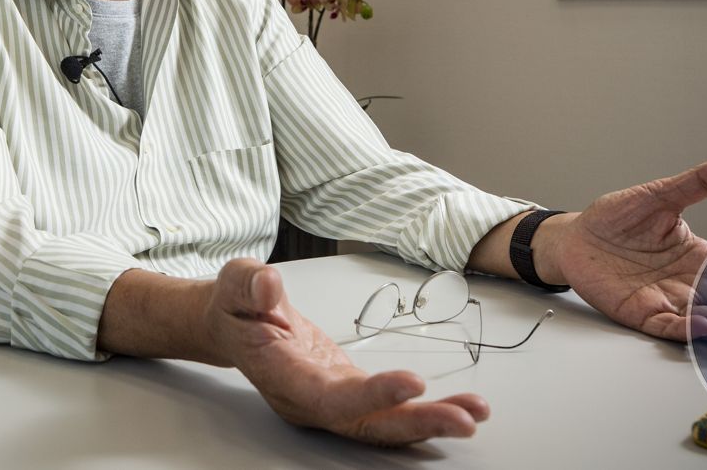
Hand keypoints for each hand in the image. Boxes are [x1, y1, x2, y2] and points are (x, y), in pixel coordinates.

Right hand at [205, 258, 490, 446]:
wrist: (232, 325)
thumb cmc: (236, 305)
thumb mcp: (234, 282)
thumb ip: (249, 285)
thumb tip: (270, 286)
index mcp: (283, 375)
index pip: (329, 396)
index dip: (371, 396)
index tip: (413, 381)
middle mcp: (310, 399)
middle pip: (366, 424)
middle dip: (416, 424)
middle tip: (463, 420)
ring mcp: (330, 401)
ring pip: (383, 424)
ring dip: (430, 422)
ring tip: (475, 413)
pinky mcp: (347, 393)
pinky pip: (389, 410)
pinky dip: (426, 410)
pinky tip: (461, 406)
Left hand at [538, 150, 706, 341]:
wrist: (575, 239)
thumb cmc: (616, 218)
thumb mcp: (659, 196)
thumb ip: (698, 182)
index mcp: (702, 255)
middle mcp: (692, 283)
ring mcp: (671, 301)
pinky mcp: (644, 315)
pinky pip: (671, 327)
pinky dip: (687, 328)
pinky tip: (702, 324)